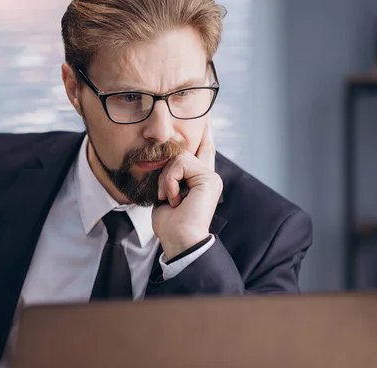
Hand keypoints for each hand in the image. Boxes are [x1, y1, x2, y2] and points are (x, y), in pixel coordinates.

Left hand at [152, 118, 222, 259]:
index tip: (207, 117)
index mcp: (200, 180)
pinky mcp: (209, 178)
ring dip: (166, 180)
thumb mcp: (166, 194)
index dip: (206, 132)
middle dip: (173, 165)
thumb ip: (170, 176)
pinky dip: (170, 181)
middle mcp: (209, 176)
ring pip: (179, 157)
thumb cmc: (171, 225)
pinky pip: (180, 164)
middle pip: (188, 150)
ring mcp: (211, 176)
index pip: (205, 150)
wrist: (179, 240)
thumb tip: (166, 159)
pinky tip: (174, 198)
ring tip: (169, 200)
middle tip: (170, 195)